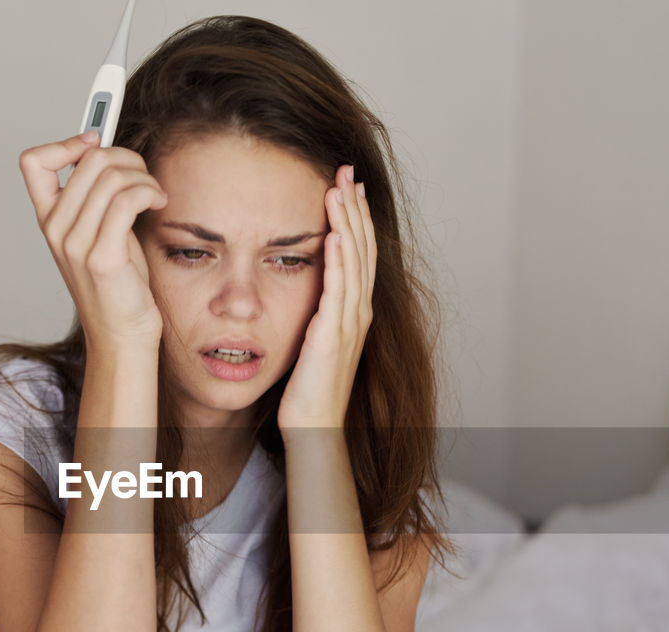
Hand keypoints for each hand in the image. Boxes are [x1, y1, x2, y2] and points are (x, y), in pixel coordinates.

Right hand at [18, 132, 168, 348]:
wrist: (122, 335)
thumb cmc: (118, 285)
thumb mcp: (101, 233)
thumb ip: (98, 197)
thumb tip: (110, 152)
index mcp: (50, 220)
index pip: (34, 162)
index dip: (66, 143)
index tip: (96, 143)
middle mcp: (56, 230)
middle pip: (88, 159)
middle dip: (125, 157)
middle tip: (143, 177)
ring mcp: (76, 244)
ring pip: (111, 175)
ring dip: (143, 176)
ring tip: (154, 195)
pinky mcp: (103, 257)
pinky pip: (127, 199)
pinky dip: (149, 191)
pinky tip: (158, 202)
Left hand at [277, 164, 376, 430]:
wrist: (314, 425)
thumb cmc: (309, 388)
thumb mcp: (314, 340)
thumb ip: (315, 312)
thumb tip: (306, 292)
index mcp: (354, 310)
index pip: (359, 252)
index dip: (356, 216)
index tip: (348, 184)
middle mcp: (358, 311)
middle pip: (362, 246)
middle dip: (355, 206)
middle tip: (346, 170)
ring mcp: (349, 321)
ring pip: (354, 260)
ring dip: (348, 221)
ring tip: (340, 187)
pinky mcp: (333, 333)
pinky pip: (339, 289)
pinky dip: (340, 259)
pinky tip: (336, 233)